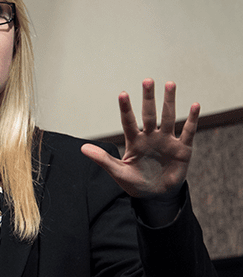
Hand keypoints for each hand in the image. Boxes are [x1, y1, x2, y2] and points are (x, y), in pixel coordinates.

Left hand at [81, 79, 199, 199]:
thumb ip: (102, 159)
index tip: (122, 94)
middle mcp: (150, 137)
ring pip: (168, 117)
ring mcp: (167, 141)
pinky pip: (188, 131)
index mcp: (134, 141)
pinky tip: (195, 105)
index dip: (126, 108)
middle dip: (148, 98)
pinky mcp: (183, 148)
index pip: (128, 122)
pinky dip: (192, 119)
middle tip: (147, 80)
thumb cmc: (136, 183)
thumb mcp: (118, 172)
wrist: (157, 196)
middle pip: (149, 114)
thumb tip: (82, 148)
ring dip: (169, 101)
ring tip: (170, 84)